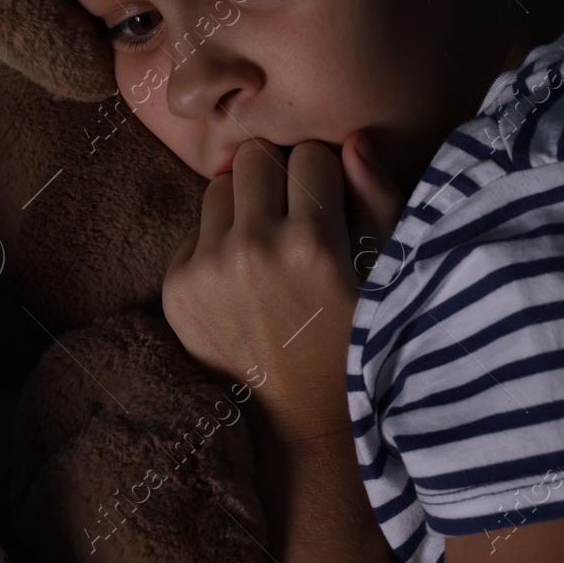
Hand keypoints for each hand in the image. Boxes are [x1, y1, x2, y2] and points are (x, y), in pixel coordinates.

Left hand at [161, 131, 405, 444]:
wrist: (302, 423)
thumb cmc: (357, 342)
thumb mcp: (387, 274)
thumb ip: (377, 198)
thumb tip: (353, 139)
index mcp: (313, 244)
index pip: (310, 155)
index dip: (325, 176)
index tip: (331, 205)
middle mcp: (254, 250)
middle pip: (254, 157)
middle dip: (278, 176)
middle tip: (295, 216)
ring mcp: (208, 269)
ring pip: (217, 187)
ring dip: (242, 205)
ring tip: (268, 246)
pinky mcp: (176, 288)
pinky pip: (194, 230)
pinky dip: (217, 243)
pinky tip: (243, 281)